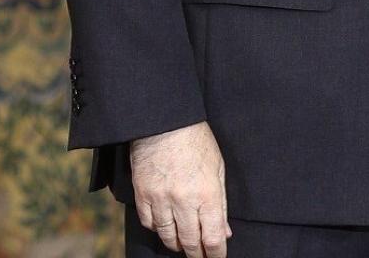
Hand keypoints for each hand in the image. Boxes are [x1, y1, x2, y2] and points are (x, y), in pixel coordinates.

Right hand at [130, 121, 229, 257]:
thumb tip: (225, 231)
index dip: (216, 253)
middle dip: (197, 254)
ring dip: (177, 245)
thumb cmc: (198, 142)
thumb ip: (222, 203)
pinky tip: (166, 229)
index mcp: (208, 194)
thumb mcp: (218, 169)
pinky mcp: (143, 196)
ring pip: (168, 236)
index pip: (213, 236)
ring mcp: (161, 200)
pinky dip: (158, 230)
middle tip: (200, 257)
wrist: (165, 124)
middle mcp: (184, 201)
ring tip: (184, 247)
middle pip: (190, 241)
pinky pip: (149, 223)